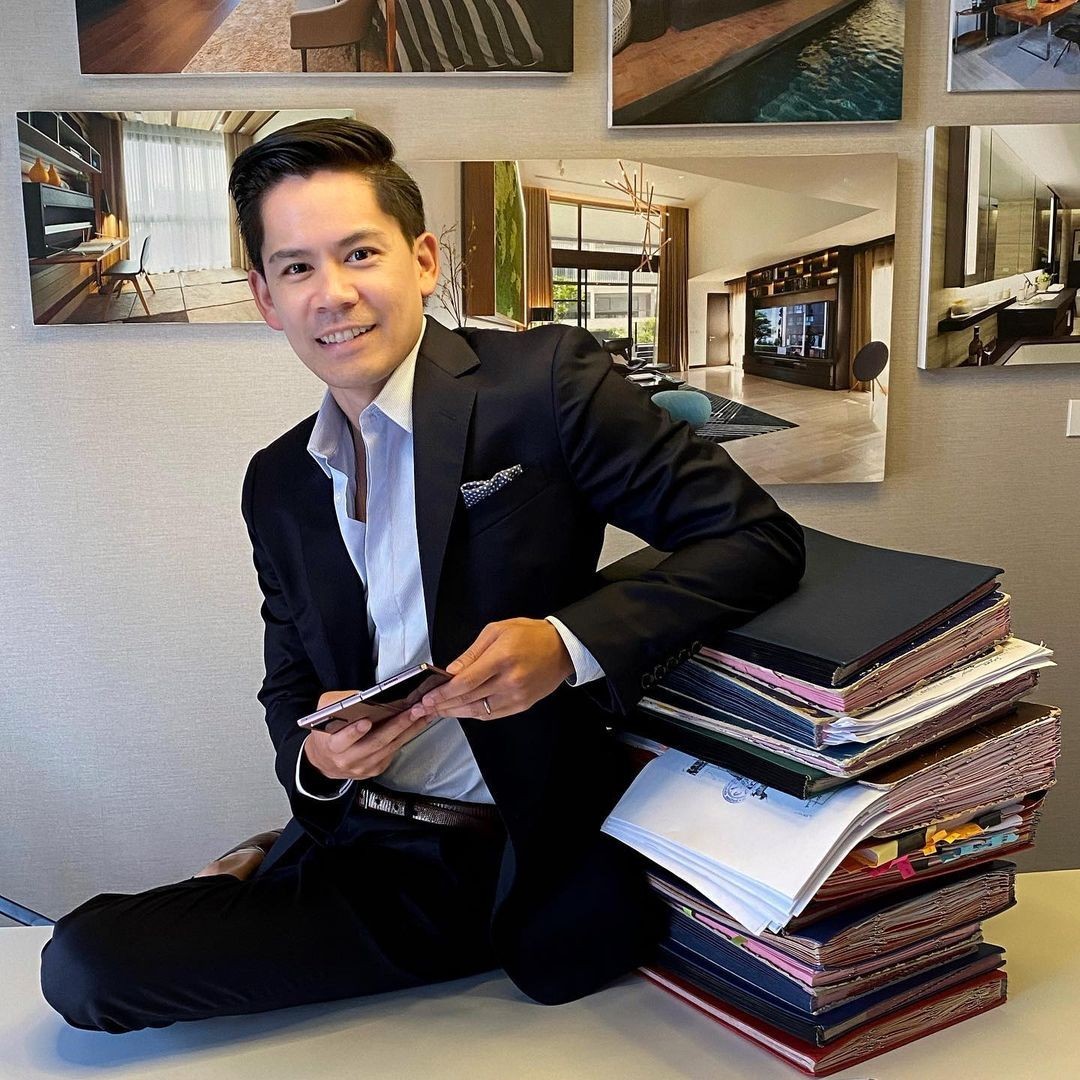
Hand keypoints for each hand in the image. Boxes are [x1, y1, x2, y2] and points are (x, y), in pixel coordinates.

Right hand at [303, 690, 435, 780]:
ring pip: (390, 747)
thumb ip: (338, 704)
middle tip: (412, 711)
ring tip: (422, 714)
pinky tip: (418, 724)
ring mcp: (364, 766)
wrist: (326, 762)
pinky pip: (395, 751)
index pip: (342, 741)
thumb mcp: (324, 714)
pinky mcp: (376, 768)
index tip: (366, 722)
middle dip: (397, 725)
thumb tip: (362, 696)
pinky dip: (408, 736)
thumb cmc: (327, 735)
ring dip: (409, 729)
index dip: (354, 732)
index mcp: (332, 746)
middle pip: (376, 743)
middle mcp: (349, 759)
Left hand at [411, 618, 572, 721]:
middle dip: (442, 705)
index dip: (443, 693)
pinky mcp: (522, 705)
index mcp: (502, 658)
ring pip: (478, 710)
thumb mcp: (497, 630)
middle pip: (468, 699)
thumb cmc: (529, 634)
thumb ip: (472, 653)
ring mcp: (517, 696)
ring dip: (454, 712)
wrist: (562, 648)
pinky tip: (460, 711)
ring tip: (437, 711)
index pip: (465, 682)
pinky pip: (492, 714)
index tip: (427, 697)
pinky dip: (473, 714)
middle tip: (423, 708)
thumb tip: (451, 672)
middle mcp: (509, 681)